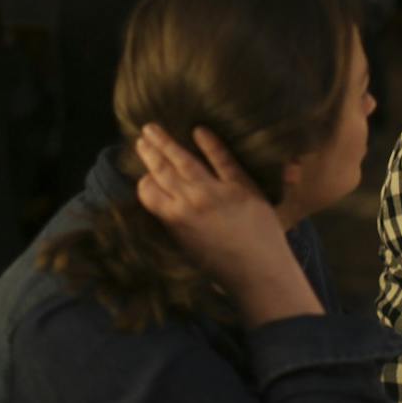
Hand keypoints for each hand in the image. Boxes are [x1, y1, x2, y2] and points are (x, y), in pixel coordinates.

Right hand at [133, 124, 319, 325]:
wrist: (259, 273)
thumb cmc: (221, 268)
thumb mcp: (187, 248)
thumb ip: (175, 224)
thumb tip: (165, 202)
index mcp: (175, 220)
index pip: (149, 192)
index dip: (144, 180)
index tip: (144, 173)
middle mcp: (191, 201)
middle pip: (164, 170)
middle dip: (150, 152)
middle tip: (142, 136)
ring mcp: (216, 190)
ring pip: (186, 160)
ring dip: (168, 143)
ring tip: (155, 129)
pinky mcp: (241, 184)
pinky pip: (223, 159)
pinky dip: (210, 143)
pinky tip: (199, 130)